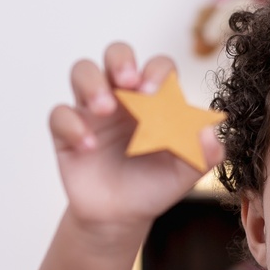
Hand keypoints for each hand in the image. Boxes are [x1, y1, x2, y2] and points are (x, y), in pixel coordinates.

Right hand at [48, 43, 224, 233]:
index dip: (157, 71)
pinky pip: (60, 114)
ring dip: (92, 84)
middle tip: (128, 82)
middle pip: (117, 53)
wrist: (122, 216)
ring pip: (83, 71)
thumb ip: (205, 154)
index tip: (154, 93)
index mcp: (156, 99)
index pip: (158, 67)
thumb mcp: (186, 172)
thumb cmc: (155, 185)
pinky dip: (72, 125)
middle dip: (121, 59)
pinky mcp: (67, 130)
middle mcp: (124, 96)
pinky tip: (88, 146)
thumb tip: (210, 132)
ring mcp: (93, 110)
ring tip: (104, 109)